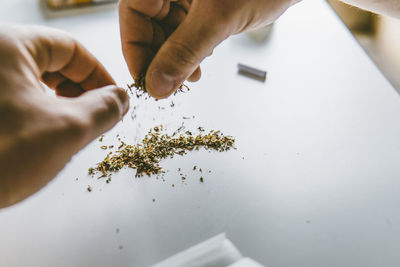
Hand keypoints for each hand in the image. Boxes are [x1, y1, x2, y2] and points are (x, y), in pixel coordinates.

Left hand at [0, 25, 128, 207]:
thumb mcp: (67, 130)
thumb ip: (104, 108)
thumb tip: (120, 98)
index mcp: (7, 45)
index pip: (71, 48)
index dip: (99, 74)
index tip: (114, 98)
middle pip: (50, 62)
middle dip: (80, 90)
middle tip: (96, 116)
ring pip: (30, 81)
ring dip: (59, 103)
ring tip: (71, 129)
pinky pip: (11, 97)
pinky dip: (35, 111)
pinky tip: (41, 135)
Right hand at [119, 0, 295, 97]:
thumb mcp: (219, 18)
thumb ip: (184, 52)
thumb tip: (157, 85)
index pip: (133, 12)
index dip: (134, 48)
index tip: (144, 78)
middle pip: (148, 23)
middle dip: (159, 56)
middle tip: (168, 83)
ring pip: (168, 29)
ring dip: (176, 57)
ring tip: (187, 76)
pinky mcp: (205, 4)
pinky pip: (187, 29)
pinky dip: (191, 49)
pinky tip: (199, 62)